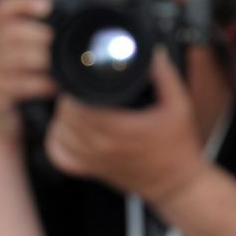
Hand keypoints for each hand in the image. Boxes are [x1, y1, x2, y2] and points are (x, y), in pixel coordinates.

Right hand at [0, 0, 56, 147]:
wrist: (0, 119)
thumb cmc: (25, 81)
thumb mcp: (31, 56)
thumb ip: (47, 38)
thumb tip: (83, 19)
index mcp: (2, 33)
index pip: (6, 8)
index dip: (25, 2)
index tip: (47, 6)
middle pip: (12, 31)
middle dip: (40, 36)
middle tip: (60, 45)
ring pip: (15, 57)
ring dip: (43, 60)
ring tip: (62, 66)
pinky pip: (18, 84)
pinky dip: (41, 84)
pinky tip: (55, 87)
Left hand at [43, 49, 209, 204]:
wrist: (175, 183)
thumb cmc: (177, 146)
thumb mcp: (179, 105)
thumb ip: (164, 76)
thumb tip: (152, 52)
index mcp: (121, 129)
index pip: (79, 106)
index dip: (75, 90)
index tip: (83, 79)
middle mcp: (103, 147)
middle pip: (66, 118)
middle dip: (68, 100)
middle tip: (79, 89)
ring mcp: (94, 161)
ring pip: (60, 134)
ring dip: (62, 117)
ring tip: (74, 105)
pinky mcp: (90, 170)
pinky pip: (60, 155)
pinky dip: (56, 140)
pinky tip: (66, 129)